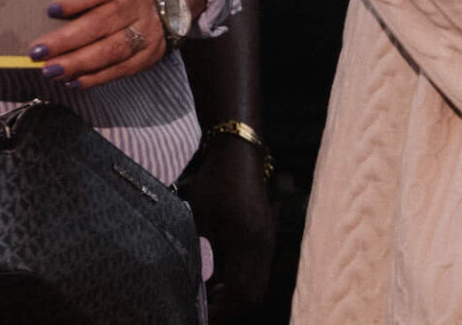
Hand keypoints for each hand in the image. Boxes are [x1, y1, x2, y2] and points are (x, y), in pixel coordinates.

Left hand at [29, 0, 166, 89]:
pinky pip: (120, 69)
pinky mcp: (148, 55)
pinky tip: (72, 81)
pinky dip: (94, 78)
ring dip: (78, 63)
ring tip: (51, 70)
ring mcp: (146, 31)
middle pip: (102, 22)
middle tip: (38, 51)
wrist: (159, 6)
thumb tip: (41, 13)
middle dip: (67, 40)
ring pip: (112, 49)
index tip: (50, 10)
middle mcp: (138, 4)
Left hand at [181, 131, 273, 323]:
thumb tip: (194, 286)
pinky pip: (256, 270)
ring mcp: (267, 241)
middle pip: (253, 294)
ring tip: (207, 296)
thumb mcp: (199, 218)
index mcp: (249, 243)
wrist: (240, 152)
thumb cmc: (216, 182)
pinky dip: (238, 282)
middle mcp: (264, 246)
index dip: (220, 310)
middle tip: (202, 310)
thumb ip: (199, 253)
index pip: (240, 292)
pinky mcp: (264, 237)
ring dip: (234, 296)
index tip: (198, 314)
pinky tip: (216, 278)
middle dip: (229, 308)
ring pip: (256, 284)